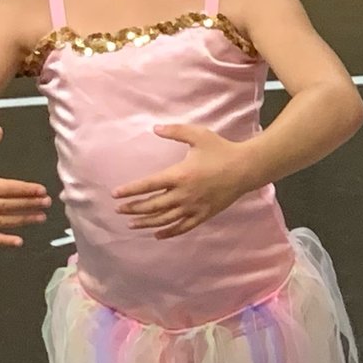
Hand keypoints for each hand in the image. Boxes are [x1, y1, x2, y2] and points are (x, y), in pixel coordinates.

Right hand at [0, 123, 51, 247]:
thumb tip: (0, 130)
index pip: (5, 188)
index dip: (25, 189)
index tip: (42, 190)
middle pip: (6, 205)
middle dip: (29, 204)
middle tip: (48, 203)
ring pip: (0, 222)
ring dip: (22, 221)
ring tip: (40, 218)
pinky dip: (2, 240)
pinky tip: (19, 242)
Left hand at [114, 124, 254, 238]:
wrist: (247, 168)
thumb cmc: (222, 150)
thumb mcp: (198, 135)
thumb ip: (175, 131)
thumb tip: (154, 128)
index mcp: (180, 175)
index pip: (148, 185)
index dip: (130, 190)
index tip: (116, 194)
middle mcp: (184, 194)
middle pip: (152, 205)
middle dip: (133, 208)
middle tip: (119, 210)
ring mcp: (194, 206)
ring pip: (165, 219)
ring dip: (146, 222)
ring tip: (131, 224)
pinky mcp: (204, 215)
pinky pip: (183, 227)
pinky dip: (169, 232)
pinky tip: (157, 235)